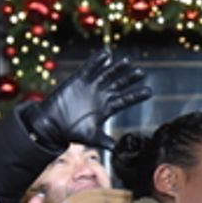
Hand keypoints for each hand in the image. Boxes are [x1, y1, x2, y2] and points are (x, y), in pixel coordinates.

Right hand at [20, 49, 150, 151]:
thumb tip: (114, 148)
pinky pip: (89, 69)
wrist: (52, 125)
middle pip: (119, 84)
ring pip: (106, 74)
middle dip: (129, 78)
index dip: (136, 95)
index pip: (125, 100)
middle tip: (141, 73)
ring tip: (127, 61)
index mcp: (107, 108)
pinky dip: (96, 62)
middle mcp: (101, 95)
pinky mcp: (78, 80)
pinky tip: (106, 54)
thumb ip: (102, 140)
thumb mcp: (90, 137)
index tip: (149, 91)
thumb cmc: (72, 132)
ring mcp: (90, 87)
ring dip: (116, 68)